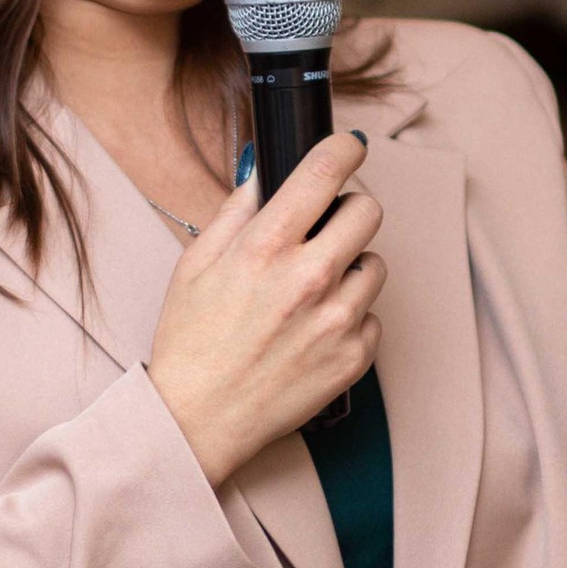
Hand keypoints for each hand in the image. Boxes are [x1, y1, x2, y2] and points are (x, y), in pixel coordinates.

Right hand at [148, 131, 384, 486]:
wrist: (198, 419)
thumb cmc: (191, 342)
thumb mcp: (196, 264)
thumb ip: (236, 211)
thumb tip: (265, 172)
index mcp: (266, 248)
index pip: (325, 171)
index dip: (344, 148)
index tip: (348, 148)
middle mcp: (309, 280)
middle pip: (369, 211)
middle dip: (348, 211)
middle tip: (325, 228)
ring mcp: (337, 322)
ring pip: (375, 265)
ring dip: (350, 268)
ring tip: (312, 292)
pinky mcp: (354, 358)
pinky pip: (372, 317)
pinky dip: (350, 318)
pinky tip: (314, 331)